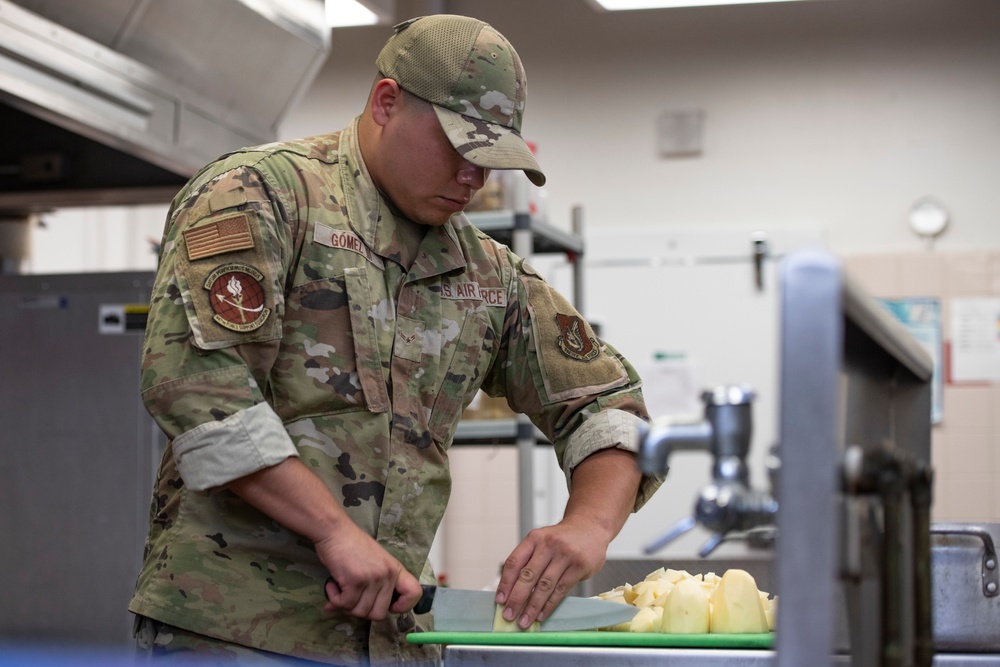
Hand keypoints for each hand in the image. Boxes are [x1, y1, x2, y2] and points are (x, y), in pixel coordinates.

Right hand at [318, 523, 422, 620]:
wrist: (335, 531)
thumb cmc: (353, 545)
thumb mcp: (377, 562)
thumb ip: (378, 584)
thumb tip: (367, 612)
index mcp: (396, 570)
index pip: (414, 593)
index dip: (403, 606)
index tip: (387, 605)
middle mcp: (388, 575)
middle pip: (379, 614)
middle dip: (362, 610)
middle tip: (351, 598)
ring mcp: (373, 578)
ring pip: (360, 612)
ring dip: (346, 605)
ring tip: (340, 589)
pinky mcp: (355, 580)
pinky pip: (345, 604)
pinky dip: (335, 600)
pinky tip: (332, 586)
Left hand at [494, 518, 608, 629]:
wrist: (590, 527)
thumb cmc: (561, 539)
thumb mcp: (542, 540)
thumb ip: (528, 561)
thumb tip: (511, 591)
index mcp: (534, 538)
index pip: (514, 562)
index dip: (505, 583)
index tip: (500, 600)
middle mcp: (548, 544)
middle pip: (528, 576)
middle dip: (516, 599)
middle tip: (508, 615)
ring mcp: (565, 555)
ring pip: (545, 586)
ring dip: (532, 607)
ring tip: (524, 621)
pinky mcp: (580, 566)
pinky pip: (561, 590)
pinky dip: (549, 605)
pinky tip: (541, 615)